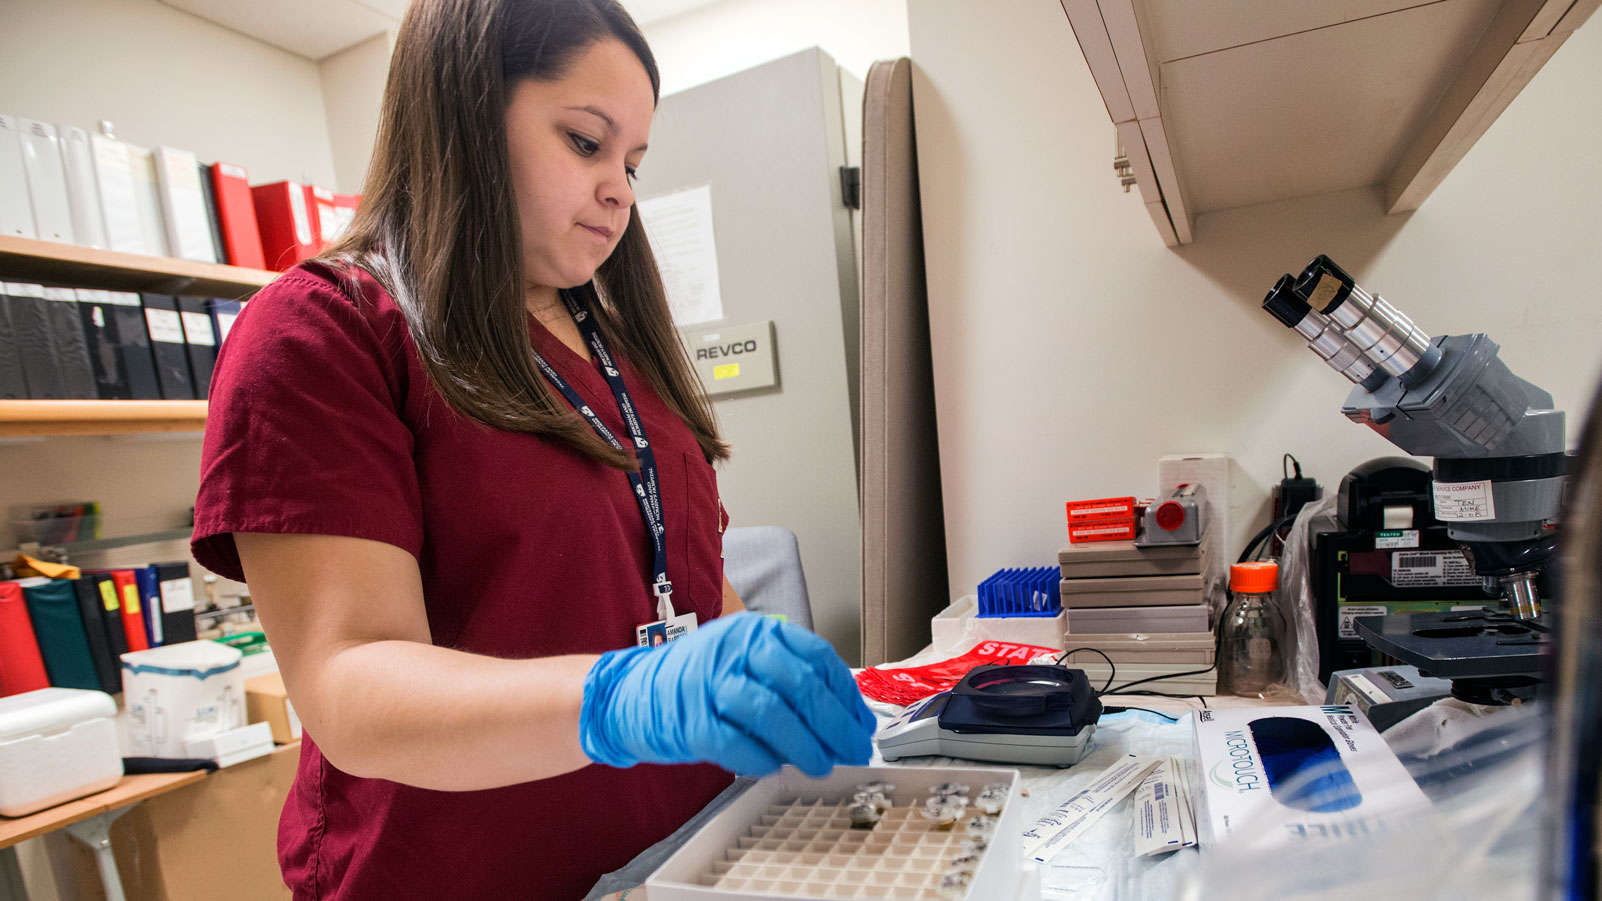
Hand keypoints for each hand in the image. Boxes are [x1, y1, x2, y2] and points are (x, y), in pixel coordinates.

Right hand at [580, 613, 875, 775]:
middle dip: (834, 725)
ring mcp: (709, 682)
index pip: (816, 657)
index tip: (862, 725)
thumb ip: (788, 681)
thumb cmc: (698, 682)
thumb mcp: (745, 662)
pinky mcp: (689, 718)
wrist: (629, 692)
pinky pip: (736, 743)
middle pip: (800, 685)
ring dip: (804, 746)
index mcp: (756, 631)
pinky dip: (761, 759)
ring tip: (820, 765)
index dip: (845, 695)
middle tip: (852, 751)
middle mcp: (734, 649)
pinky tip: (773, 767)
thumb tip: (841, 719)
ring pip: (772, 714)